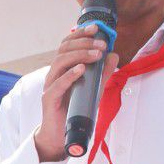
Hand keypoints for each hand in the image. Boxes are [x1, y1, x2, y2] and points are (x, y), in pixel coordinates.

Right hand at [34, 29, 117, 162]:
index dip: (80, 34)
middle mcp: (54, 73)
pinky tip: (81, 69)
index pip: (68, 44)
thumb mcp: (94, 89)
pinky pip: (58, 84)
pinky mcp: (49, 99)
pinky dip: (70, 75)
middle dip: (84, 43)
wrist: (62, 135)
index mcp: (63, 68)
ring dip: (79, 55)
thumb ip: (103, 73)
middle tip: (102, 44)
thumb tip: (114, 55)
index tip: (96, 28)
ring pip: (60, 62)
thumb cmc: (75, 110)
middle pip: (64, 49)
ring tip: (96, 55)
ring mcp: (50, 85)